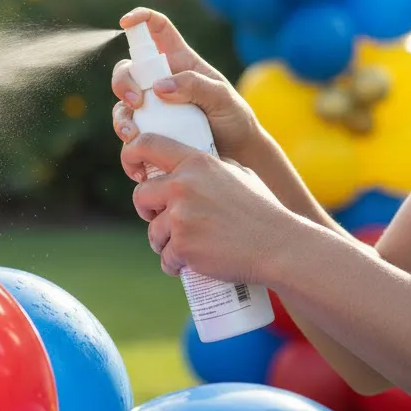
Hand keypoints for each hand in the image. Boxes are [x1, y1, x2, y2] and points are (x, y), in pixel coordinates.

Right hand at [111, 8, 258, 161]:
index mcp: (179, 61)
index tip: (125, 22)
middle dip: (123, 81)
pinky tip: (133, 144)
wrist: (236, 154)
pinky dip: (125, 136)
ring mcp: (152, 105)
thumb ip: (195, 86)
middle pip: (128, 69)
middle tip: (136, 101)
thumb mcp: (223, 98)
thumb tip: (159, 87)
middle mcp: (160, 80)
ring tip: (132, 133)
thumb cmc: (233, 118)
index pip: (157, 30)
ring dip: (121, 115)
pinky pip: (127, 128)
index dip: (141, 19)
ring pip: (122, 101)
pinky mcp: (149, 129)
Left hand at [121, 132, 302, 285]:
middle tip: (159, 219)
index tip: (134, 170)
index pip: (147, 145)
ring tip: (183, 248)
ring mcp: (180, 216)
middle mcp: (183, 185)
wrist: (280, 246)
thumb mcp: (239, 174)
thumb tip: (189, 165)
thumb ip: (211, 167)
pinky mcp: (183, 246)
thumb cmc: (263, 210)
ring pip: (154, 232)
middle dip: (147, 210)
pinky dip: (174, 264)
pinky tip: (186, 265)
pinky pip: (166, 257)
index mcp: (196, 162)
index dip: (131, 155)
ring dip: (163, 243)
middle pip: (140, 195)